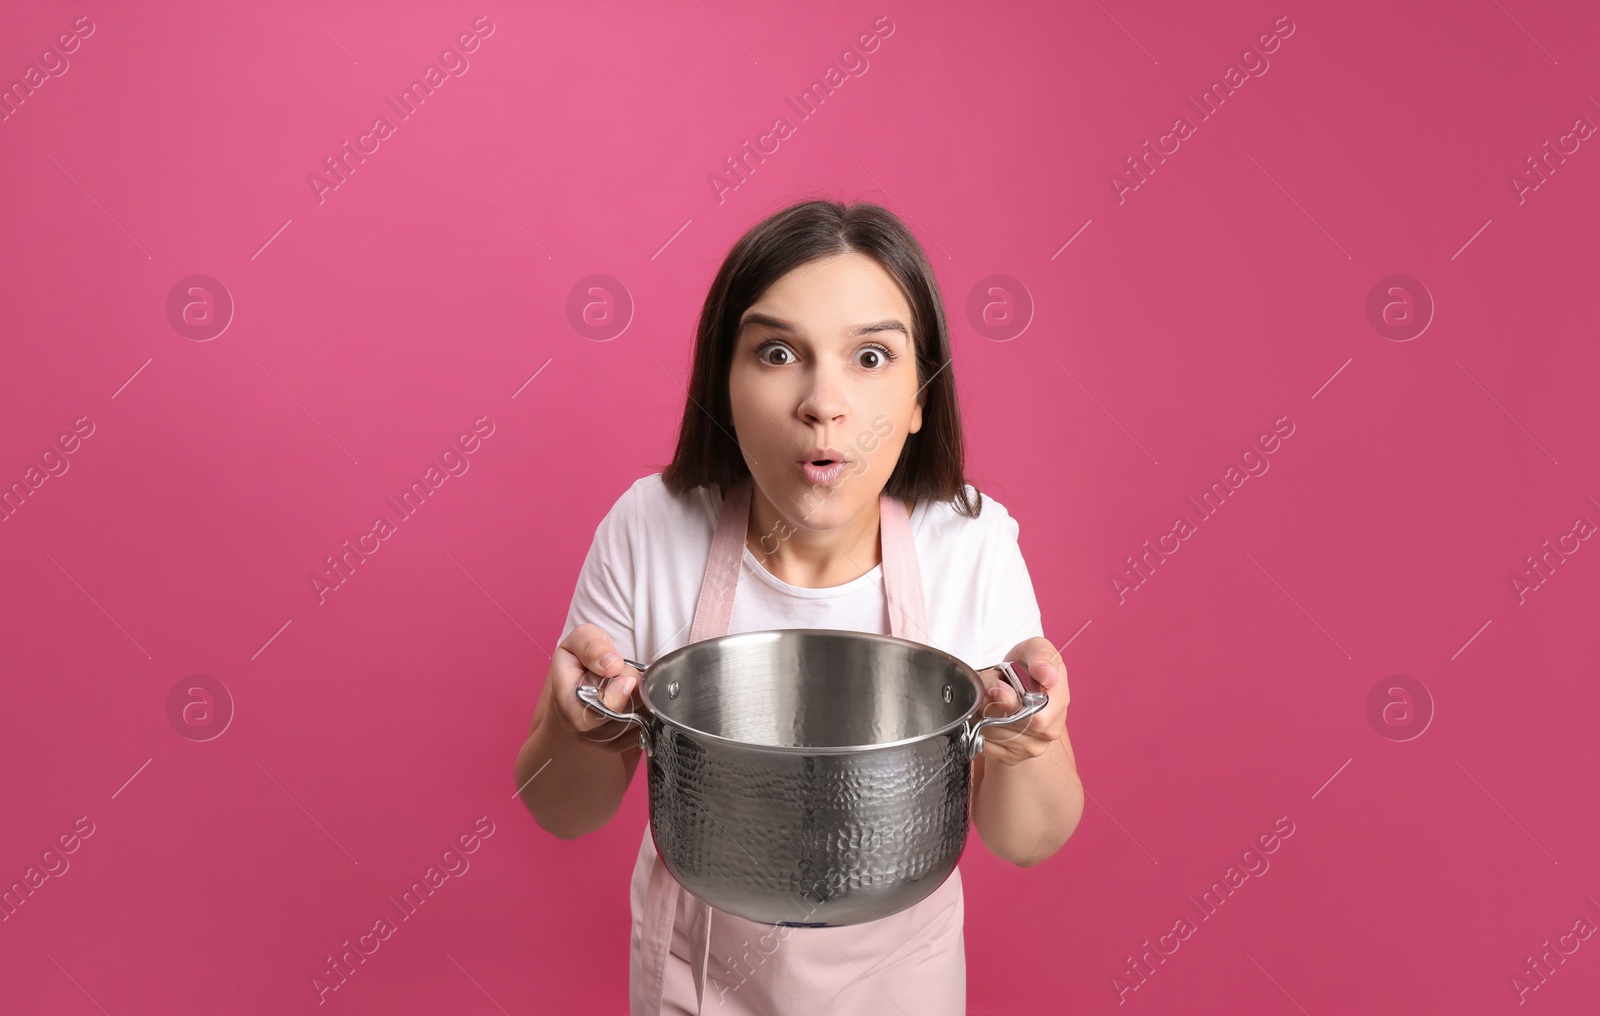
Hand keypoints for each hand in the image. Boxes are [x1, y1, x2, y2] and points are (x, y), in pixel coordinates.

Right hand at [549, 623, 644, 753]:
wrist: (585, 677)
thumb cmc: (584, 657)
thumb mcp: (582, 638)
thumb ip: (592, 646)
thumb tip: (612, 667)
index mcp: (564, 697)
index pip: (585, 716)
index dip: (613, 700)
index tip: (630, 679)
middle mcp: (575, 725)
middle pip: (613, 723)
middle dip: (633, 698)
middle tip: (636, 677)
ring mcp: (594, 739)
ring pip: (630, 729)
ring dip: (642, 704)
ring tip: (636, 684)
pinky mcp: (614, 744)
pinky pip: (640, 735)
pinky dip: (648, 715)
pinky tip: (641, 699)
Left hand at [976, 637, 1069, 765]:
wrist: (1018, 683)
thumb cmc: (1028, 665)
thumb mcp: (1035, 648)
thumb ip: (1041, 657)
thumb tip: (1047, 676)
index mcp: (1059, 703)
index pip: (1037, 719)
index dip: (1010, 702)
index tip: (997, 684)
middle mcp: (1050, 729)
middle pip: (1011, 727)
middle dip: (990, 704)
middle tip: (988, 688)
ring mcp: (1032, 746)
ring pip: (994, 734)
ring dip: (981, 713)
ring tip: (988, 698)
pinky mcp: (1013, 757)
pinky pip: (985, 746)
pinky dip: (977, 728)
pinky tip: (985, 715)